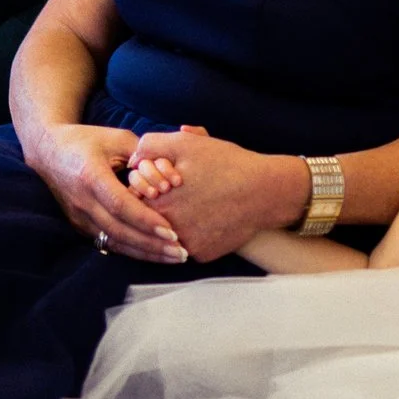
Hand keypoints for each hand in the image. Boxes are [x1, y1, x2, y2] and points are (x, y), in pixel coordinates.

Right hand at [26, 122, 186, 263]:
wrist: (49, 152)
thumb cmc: (87, 140)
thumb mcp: (115, 138)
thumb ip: (143, 154)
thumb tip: (168, 171)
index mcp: (90, 175)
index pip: (120, 204)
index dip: (146, 220)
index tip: (172, 231)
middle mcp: (82, 201)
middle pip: (119, 230)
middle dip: (151, 245)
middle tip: (181, 252)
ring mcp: (79, 217)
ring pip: (114, 242)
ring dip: (145, 253)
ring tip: (174, 257)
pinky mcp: (80, 226)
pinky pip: (108, 242)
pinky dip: (132, 250)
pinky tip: (154, 254)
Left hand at [126, 125, 304, 263]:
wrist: (265, 191)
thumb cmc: (226, 164)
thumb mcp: (185, 144)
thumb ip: (150, 146)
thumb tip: (133, 159)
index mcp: (158, 202)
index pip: (132, 198)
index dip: (145, 185)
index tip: (161, 179)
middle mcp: (167, 230)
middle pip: (149, 217)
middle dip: (160, 203)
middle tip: (180, 190)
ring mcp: (185, 246)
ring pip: (167, 233)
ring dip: (174, 221)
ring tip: (197, 203)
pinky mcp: (202, 255)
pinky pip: (187, 245)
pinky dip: (193, 233)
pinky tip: (209, 217)